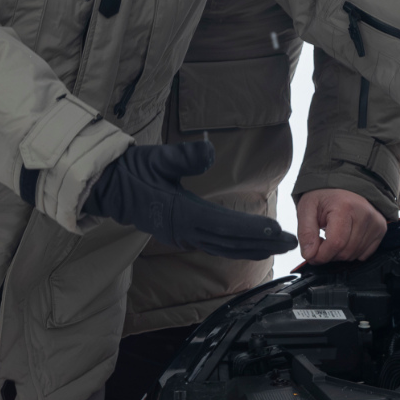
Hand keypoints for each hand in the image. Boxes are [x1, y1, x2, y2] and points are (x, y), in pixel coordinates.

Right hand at [84, 141, 295, 259]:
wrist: (108, 188)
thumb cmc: (132, 171)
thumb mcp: (156, 157)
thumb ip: (184, 156)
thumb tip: (209, 151)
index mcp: (180, 214)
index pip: (222, 225)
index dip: (249, 229)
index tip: (274, 229)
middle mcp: (184, 231)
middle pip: (229, 243)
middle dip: (261, 243)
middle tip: (291, 241)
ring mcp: (182, 236)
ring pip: (223, 248)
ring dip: (252, 248)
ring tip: (278, 245)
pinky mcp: (182, 235)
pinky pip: (215, 246)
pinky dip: (236, 247)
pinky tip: (251, 245)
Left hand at [295, 189, 387, 263]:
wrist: (346, 182)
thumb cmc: (326, 194)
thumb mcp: (307, 208)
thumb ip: (306, 232)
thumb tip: (309, 255)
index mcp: (346, 207)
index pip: (335, 244)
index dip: (320, 255)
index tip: (311, 253)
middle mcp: (365, 215)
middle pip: (345, 252)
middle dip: (328, 254)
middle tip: (320, 240)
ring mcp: (376, 223)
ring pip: (354, 255)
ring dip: (339, 253)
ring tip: (332, 237)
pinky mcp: (381, 229)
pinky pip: (364, 254)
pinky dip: (351, 252)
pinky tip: (345, 238)